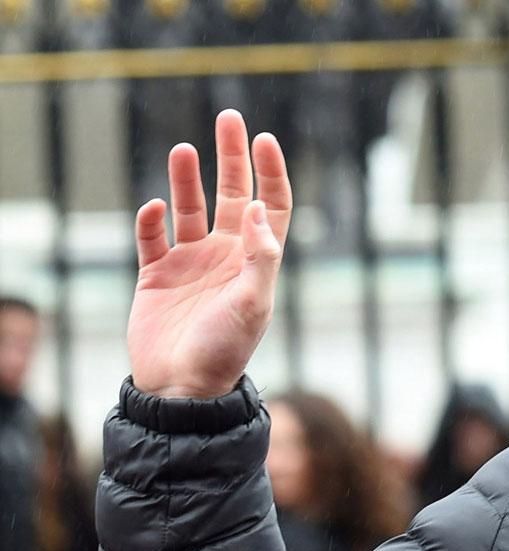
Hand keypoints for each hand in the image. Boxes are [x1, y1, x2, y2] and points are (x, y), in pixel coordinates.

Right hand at [127, 109, 291, 397]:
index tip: (265, 139)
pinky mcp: (156, 276)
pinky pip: (152, 238)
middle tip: (229, 118)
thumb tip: (257, 207)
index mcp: (255, 262)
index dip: (270, 173)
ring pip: (189, 209)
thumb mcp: (253, 304)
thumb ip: (260, 256)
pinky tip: (154, 209)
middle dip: (232, 158)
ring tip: (183, 149)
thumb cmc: (225, 350)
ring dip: (186, 179)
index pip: (270, 207)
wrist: (182, 388)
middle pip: (232, 196)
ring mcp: (190, 265)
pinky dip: (151, 221)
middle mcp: (226, 257)